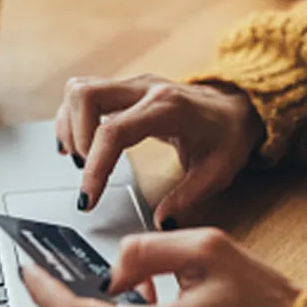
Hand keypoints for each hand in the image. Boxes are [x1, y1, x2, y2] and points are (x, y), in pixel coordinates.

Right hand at [55, 75, 263, 227]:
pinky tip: (76, 145)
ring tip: (80, 159)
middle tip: (85, 171)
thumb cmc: (227, 136)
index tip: (88, 198)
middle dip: (75, 137)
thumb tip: (161, 222)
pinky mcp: (125, 89)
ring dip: (70, 125)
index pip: (114, 131)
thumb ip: (189, 197)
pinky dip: (72, 118)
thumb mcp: (218, 171)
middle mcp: (145, 89)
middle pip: (86, 95)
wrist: (237, 106)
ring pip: (80, 89)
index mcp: (168, 109)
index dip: (95, 166)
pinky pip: (85, 93)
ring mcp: (133, 85)